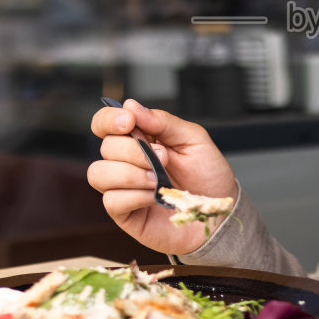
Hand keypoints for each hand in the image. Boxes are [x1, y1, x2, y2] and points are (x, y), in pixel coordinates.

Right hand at [87, 99, 237, 255]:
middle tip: (164, 157)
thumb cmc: (207, 174)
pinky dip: (135, 196)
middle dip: (134, 151)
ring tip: (157, 179)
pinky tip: (155, 197)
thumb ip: (163, 122)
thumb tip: (131, 106)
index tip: (128, 122)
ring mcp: (122, 187)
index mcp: (140, 138)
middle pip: (106, 147)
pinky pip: (111, 200)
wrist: (219, 211)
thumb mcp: (193, 139)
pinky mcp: (124, 213)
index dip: (108, 119)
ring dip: (130, 174)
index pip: (105, 123)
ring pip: (98, 174)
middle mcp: (126, 161)